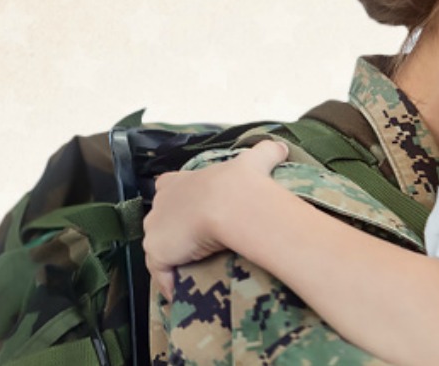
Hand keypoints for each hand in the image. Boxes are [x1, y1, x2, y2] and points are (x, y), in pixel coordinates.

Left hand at [143, 139, 287, 298]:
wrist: (232, 203)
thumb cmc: (240, 182)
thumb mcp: (255, 160)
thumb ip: (267, 151)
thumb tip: (282, 147)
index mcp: (178, 181)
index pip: (167, 186)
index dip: (176, 197)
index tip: (189, 207)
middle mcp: (161, 203)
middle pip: (159, 218)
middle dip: (172, 228)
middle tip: (196, 242)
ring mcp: (156, 228)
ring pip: (159, 245)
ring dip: (173, 255)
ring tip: (192, 268)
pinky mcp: (158, 252)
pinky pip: (161, 272)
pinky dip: (169, 282)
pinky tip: (182, 292)